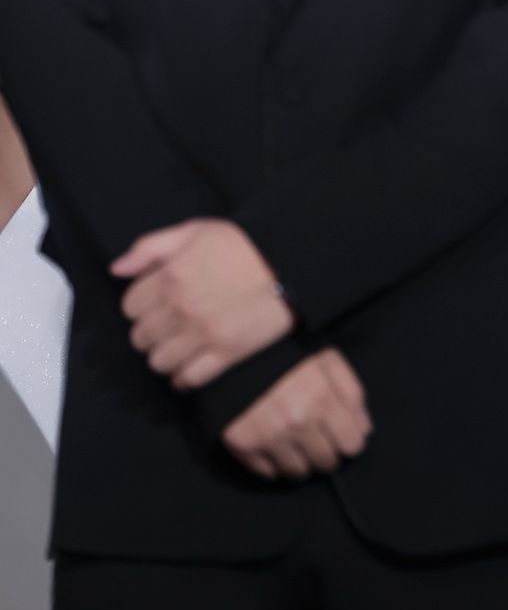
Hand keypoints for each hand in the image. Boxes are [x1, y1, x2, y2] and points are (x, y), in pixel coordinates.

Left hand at [112, 219, 293, 387]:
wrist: (290, 261)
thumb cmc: (243, 243)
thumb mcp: (194, 230)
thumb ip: (149, 246)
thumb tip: (116, 270)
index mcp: (170, 277)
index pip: (130, 307)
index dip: (140, 307)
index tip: (155, 307)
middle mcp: (182, 307)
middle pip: (141, 338)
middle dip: (150, 333)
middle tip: (167, 328)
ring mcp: (203, 333)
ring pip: (159, 362)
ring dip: (164, 357)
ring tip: (178, 348)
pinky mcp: (227, 352)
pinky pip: (189, 378)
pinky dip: (183, 378)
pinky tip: (188, 369)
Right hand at [222, 348, 371, 480]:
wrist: (235, 356)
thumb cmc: (287, 358)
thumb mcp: (326, 361)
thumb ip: (352, 392)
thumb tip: (365, 430)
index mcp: (321, 398)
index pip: (352, 445)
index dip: (348, 440)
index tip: (341, 435)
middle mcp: (297, 421)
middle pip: (326, 462)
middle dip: (326, 452)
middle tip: (316, 438)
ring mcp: (270, 436)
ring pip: (299, 472)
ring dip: (301, 461)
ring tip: (295, 442)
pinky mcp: (244, 445)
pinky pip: (269, 473)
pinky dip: (273, 464)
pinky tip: (274, 445)